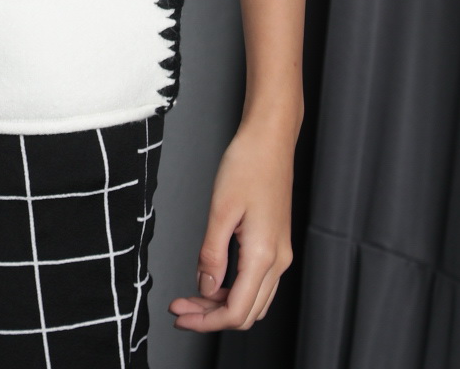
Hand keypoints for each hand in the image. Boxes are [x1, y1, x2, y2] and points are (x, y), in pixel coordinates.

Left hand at [168, 117, 295, 331]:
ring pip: (253, 301)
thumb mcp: (221, 209)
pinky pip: (257, 284)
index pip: (236, 311)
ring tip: (191, 296)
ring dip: (222, 306)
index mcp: (264, 255)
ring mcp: (280, 254)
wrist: (271, 139)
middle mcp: (278, 261)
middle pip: (246, 312)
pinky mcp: (276, 244)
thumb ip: (211, 254)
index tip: (179, 314)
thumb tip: (203, 288)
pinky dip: (234, 290)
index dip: (206, 321)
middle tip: (180, 308)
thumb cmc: (247, 164)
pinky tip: (212, 280)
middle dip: (211, 317)